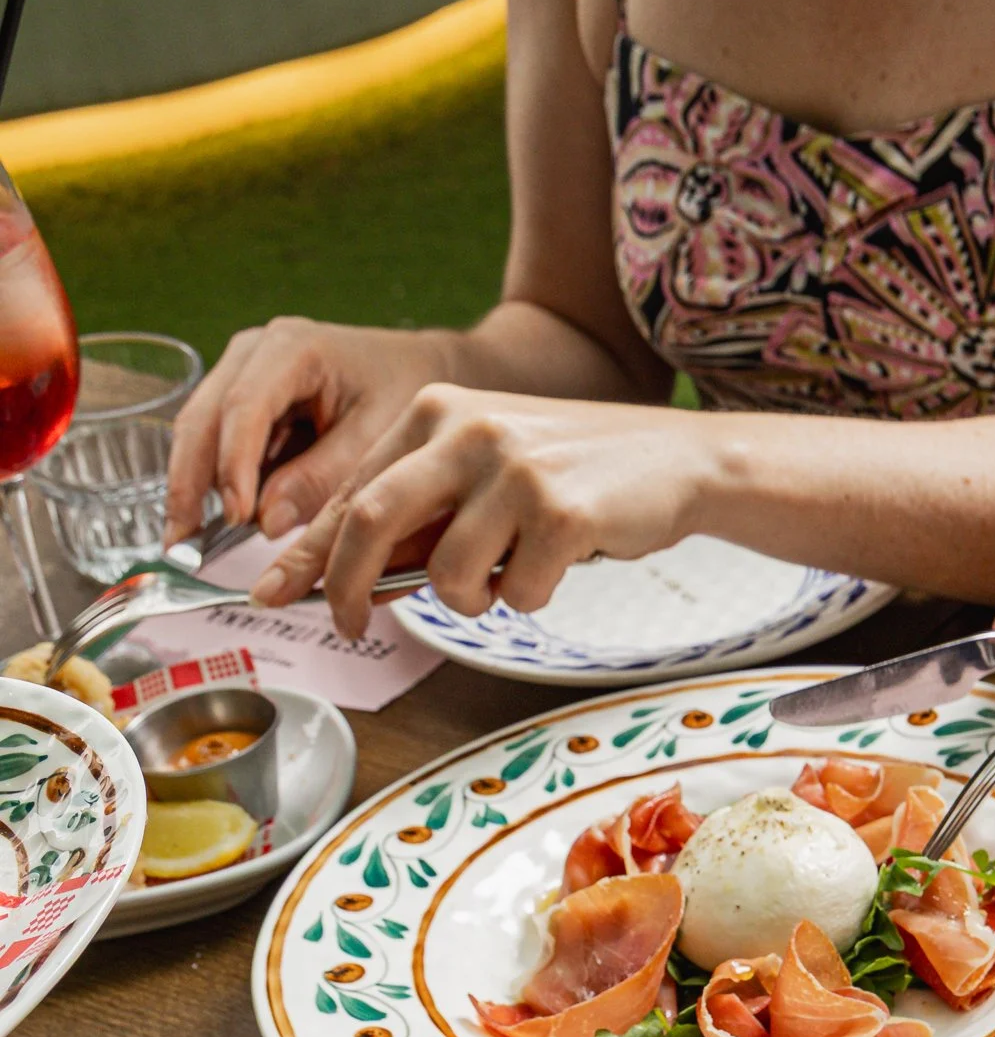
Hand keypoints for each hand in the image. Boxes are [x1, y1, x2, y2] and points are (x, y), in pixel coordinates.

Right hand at [164, 318, 464, 545]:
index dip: (234, 465)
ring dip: (191, 487)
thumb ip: (322, 478)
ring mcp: (240, 372)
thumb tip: (265, 522)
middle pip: (203, 417)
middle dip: (189, 482)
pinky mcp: (240, 399)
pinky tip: (205, 525)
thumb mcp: (376, 438)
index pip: (245, 407)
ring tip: (185, 542)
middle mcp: (254, 353)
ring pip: (198, 431)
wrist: (414, 367)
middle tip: (183, 542)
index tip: (237, 517)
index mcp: (292, 348)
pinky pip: (214, 443)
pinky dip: (210, 483)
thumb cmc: (402, 393)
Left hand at [248, 386, 716, 636]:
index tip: (276, 591)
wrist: (676, 461)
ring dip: (467, 601)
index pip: (352, 490)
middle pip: (371, 522)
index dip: (309, 550)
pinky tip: (559, 564)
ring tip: (506, 576)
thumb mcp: (487, 472)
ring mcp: (514, 470)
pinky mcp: (561, 513)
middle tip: (343, 623)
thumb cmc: (575, 477)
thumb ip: (427, 512)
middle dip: (343, 585)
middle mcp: (466, 430)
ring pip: (447, 575)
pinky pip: (516, 594)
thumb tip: (353, 575)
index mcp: (436, 412)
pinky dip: (530, 598)